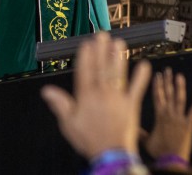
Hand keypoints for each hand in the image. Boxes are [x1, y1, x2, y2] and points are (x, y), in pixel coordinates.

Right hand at [41, 32, 151, 158]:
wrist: (112, 155)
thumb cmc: (89, 140)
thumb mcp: (69, 124)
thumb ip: (60, 105)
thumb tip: (46, 90)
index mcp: (86, 97)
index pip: (85, 71)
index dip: (86, 56)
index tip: (86, 43)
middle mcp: (102, 94)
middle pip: (102, 68)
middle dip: (102, 50)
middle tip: (103, 35)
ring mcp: (118, 98)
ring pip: (119, 74)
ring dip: (119, 57)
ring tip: (120, 43)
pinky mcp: (132, 105)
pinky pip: (138, 88)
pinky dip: (142, 77)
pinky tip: (145, 64)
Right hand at [143, 67, 191, 162]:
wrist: (171, 159)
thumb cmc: (158, 150)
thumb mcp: (146, 140)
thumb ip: (139, 131)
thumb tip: (130, 126)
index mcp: (158, 115)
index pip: (157, 96)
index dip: (157, 85)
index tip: (157, 75)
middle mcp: (168, 113)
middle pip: (167, 94)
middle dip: (166, 81)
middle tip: (167, 70)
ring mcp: (179, 118)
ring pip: (179, 99)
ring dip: (180, 87)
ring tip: (179, 75)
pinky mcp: (189, 124)